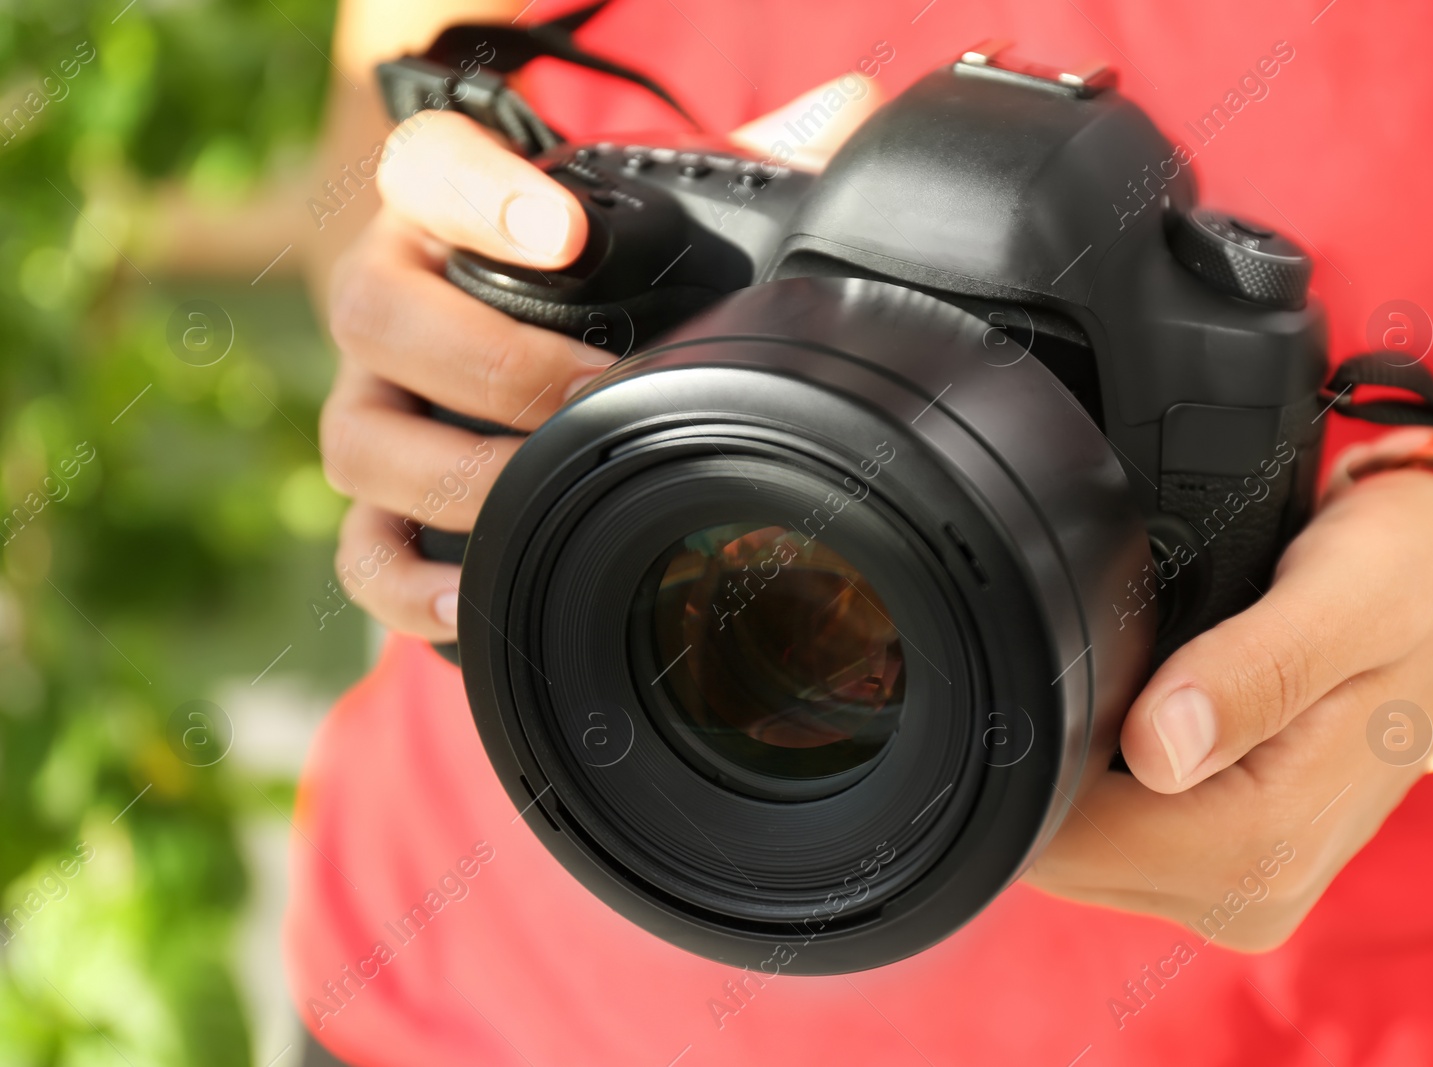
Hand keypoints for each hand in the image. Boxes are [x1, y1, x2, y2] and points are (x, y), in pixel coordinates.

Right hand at [319, 77, 881, 640]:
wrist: (525, 339)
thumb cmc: (594, 277)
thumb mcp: (656, 213)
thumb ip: (737, 159)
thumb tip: (846, 107)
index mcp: (446, 210)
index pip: (423, 165)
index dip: (477, 196)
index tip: (565, 235)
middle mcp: (388, 298)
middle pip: (373, 313)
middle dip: (488, 363)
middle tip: (594, 391)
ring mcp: (371, 406)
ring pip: (356, 440)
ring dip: (453, 476)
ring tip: (544, 493)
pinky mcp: (375, 501)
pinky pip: (357, 550)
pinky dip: (405, 584)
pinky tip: (476, 597)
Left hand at [1024, 469, 1432, 948]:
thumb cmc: (1416, 582)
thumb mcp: (1345, 599)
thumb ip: (1251, 674)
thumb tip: (1156, 749)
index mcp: (1264, 850)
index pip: (1070, 842)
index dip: (1039, 753)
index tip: (1062, 667)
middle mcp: (1245, 893)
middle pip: (1064, 851)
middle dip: (1055, 757)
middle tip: (1114, 651)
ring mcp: (1235, 888)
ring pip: (1083, 846)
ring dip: (1082, 763)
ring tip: (1146, 674)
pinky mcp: (1227, 864)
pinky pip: (1117, 834)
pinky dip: (1108, 773)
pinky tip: (1150, 710)